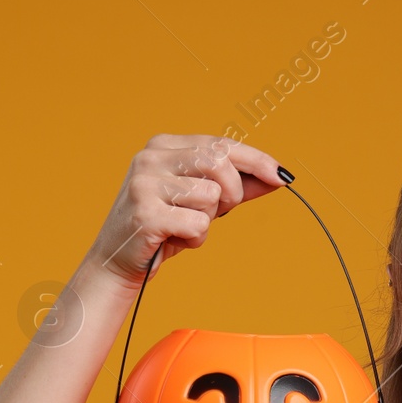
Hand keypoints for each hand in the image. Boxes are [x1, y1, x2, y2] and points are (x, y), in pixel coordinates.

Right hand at [87, 134, 286, 289]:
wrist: (119, 259)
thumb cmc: (166, 226)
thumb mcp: (203, 201)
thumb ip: (237, 186)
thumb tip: (278, 177)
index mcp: (163, 146)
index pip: (220, 144)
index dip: (255, 159)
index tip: (282, 175)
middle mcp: (151, 158)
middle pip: (218, 163)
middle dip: (233, 192)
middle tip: (220, 211)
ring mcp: (145, 184)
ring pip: (210, 195)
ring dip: (209, 220)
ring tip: (186, 226)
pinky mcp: (146, 214)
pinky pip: (198, 224)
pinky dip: (197, 238)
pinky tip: (175, 239)